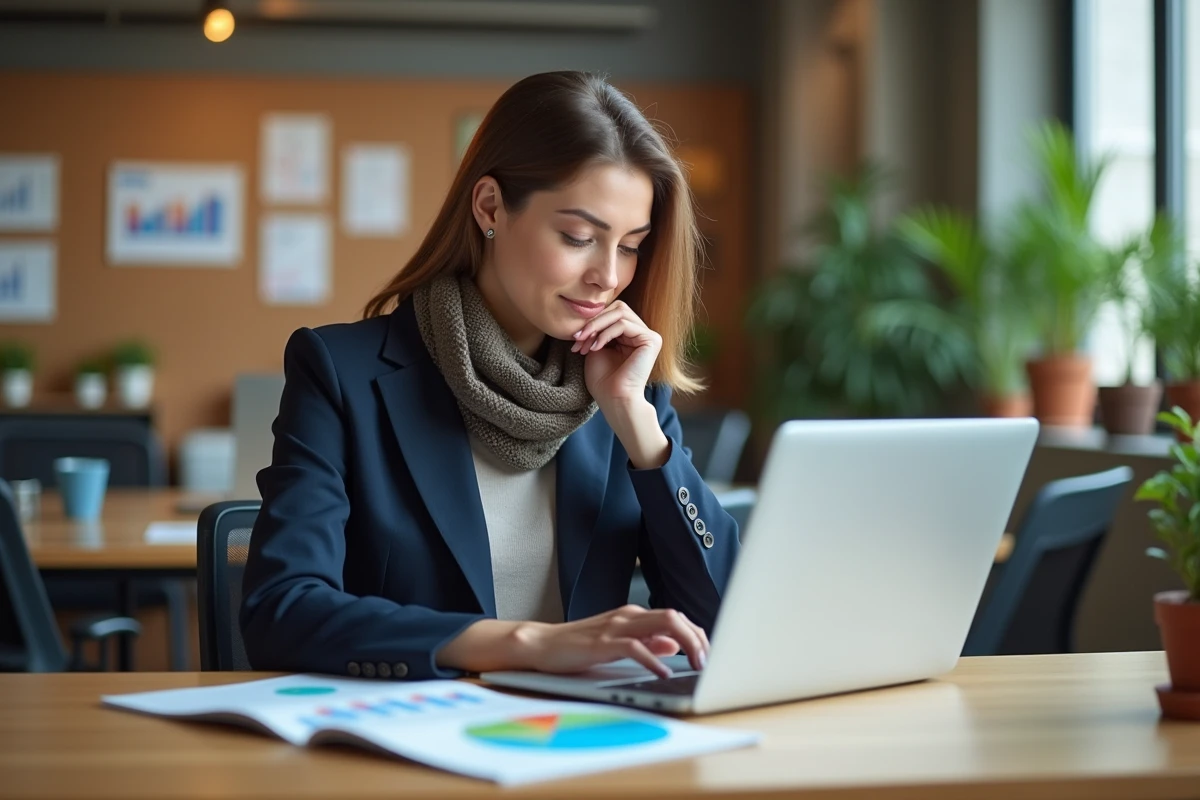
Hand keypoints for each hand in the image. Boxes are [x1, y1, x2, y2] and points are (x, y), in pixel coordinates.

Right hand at [515, 605, 709, 677]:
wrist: (542, 644)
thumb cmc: (578, 646)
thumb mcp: (618, 642)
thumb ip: (647, 642)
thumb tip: (674, 645)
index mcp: (634, 616)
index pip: (676, 618)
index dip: (697, 635)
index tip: (709, 654)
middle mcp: (628, 616)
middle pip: (675, 617)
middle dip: (698, 638)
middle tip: (708, 662)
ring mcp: (615, 627)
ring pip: (662, 624)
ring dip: (686, 644)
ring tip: (696, 665)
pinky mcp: (602, 643)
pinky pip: (635, 647)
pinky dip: (654, 660)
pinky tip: (663, 673)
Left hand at [572, 300, 661, 406]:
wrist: (614, 400)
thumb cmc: (603, 379)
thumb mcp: (594, 346)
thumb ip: (596, 328)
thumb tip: (587, 309)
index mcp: (630, 334)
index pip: (612, 312)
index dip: (592, 321)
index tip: (574, 339)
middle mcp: (642, 332)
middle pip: (617, 307)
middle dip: (594, 321)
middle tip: (578, 338)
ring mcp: (649, 335)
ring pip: (620, 312)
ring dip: (597, 327)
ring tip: (585, 344)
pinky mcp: (652, 339)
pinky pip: (624, 324)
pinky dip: (605, 334)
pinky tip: (595, 348)